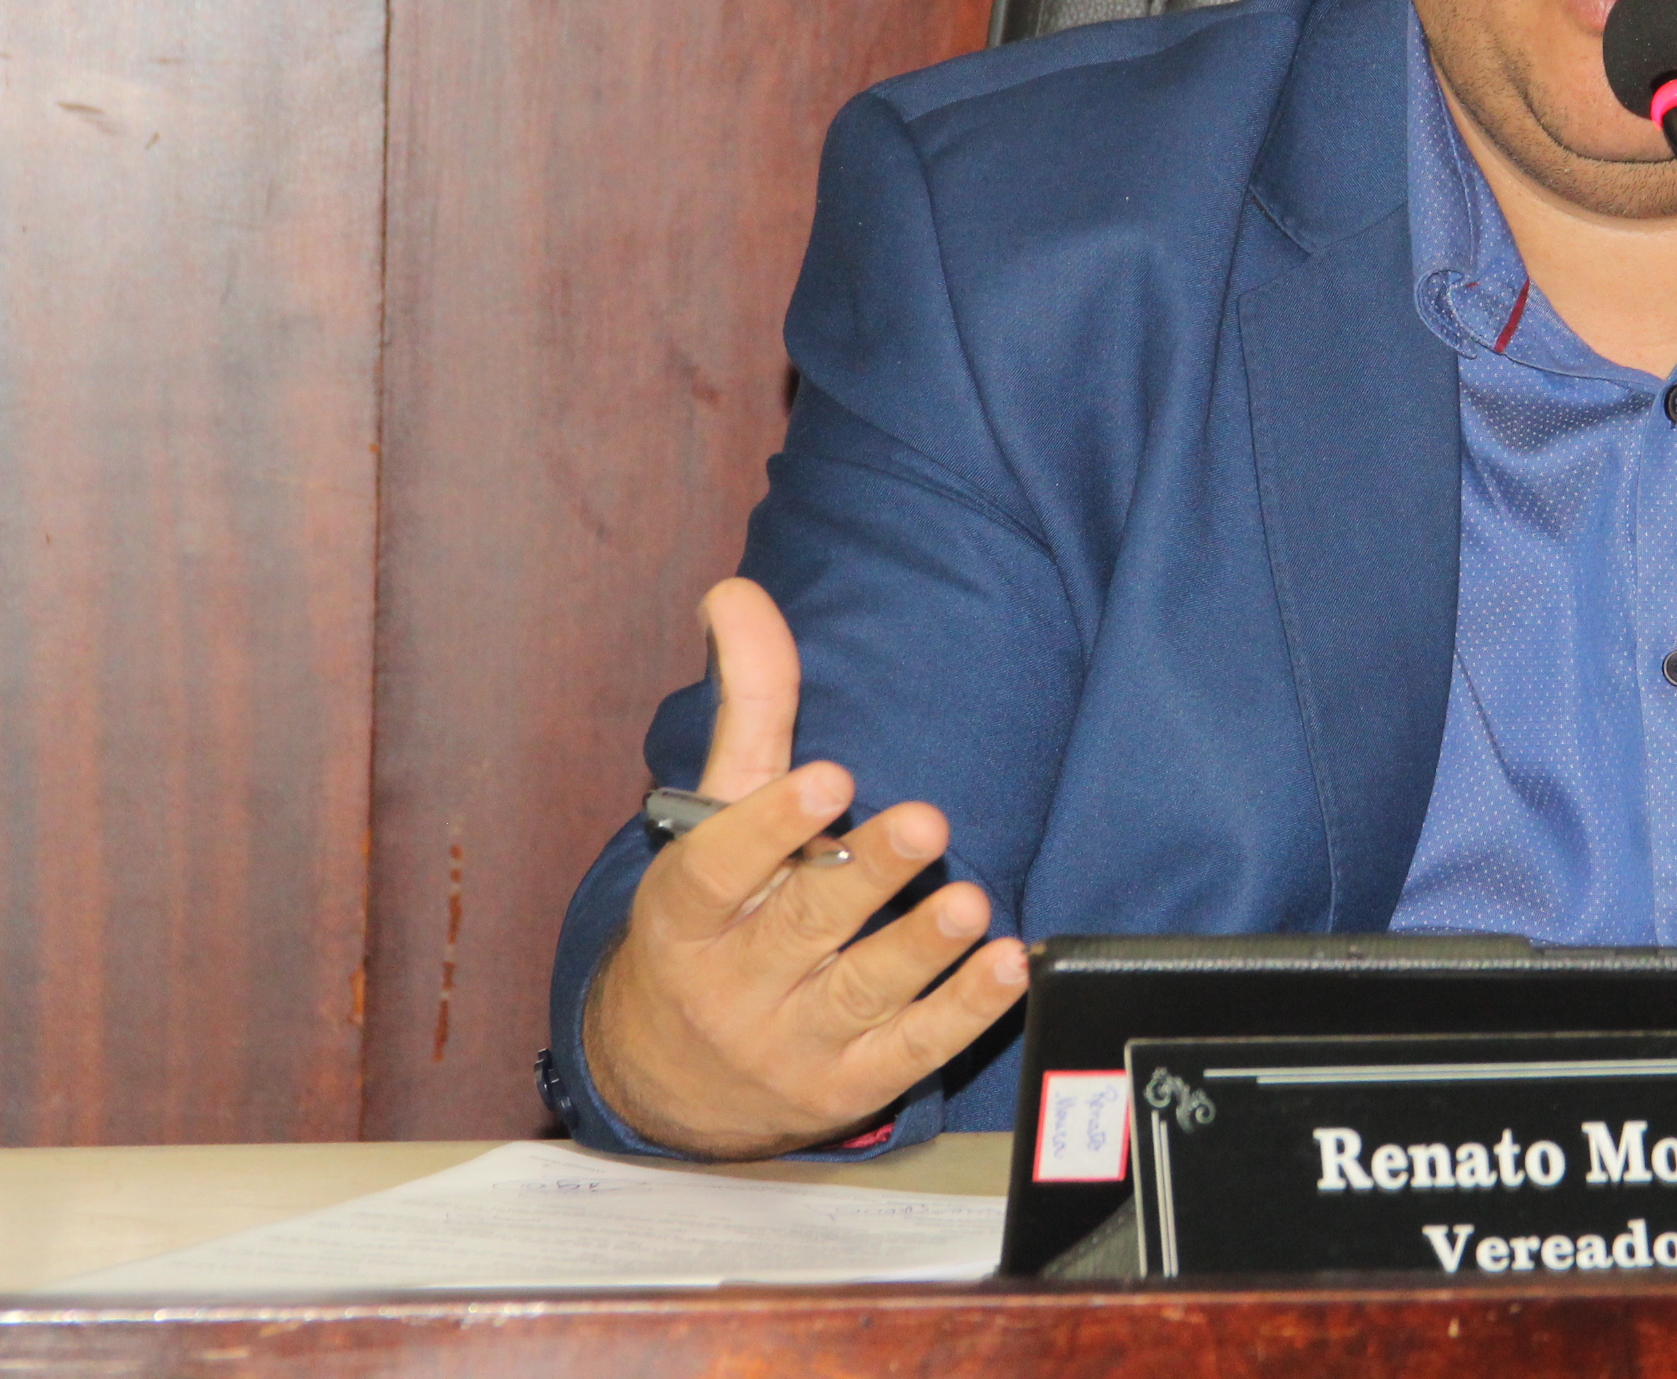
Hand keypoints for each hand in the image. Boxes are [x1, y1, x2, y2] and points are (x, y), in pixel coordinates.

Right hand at [582, 578, 1027, 1157]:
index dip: (770, 825)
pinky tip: (1008, 967)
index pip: (718, 869)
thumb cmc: (712, 919)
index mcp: (687, 912)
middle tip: (927, 820)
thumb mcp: (716, 816)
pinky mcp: (850, 1085)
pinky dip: (963, 1013)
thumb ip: (747, 706)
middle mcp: (733, 981)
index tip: (826, 776)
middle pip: (802, 927)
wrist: (668, 1080)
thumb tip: (735, 592)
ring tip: (969, 902)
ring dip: (921, 948)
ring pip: (862, 993)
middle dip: (865, 875)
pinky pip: (912, 1049)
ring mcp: (792, 1041)